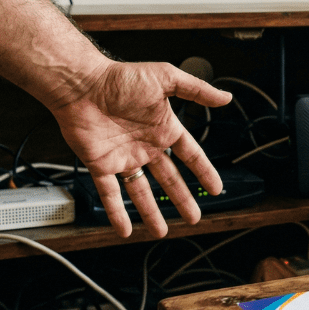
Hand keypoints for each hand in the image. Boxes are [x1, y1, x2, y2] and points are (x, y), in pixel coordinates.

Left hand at [47, 59, 231, 236]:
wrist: (82, 84)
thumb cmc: (121, 77)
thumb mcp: (167, 78)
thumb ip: (197, 90)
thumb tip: (226, 98)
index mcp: (163, 128)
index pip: (190, 155)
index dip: (203, 172)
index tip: (216, 188)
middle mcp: (145, 146)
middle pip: (168, 179)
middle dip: (181, 199)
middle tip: (193, 218)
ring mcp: (123, 157)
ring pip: (141, 192)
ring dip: (151, 212)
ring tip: (161, 231)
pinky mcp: (100, 165)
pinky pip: (110, 194)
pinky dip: (117, 212)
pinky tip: (125, 229)